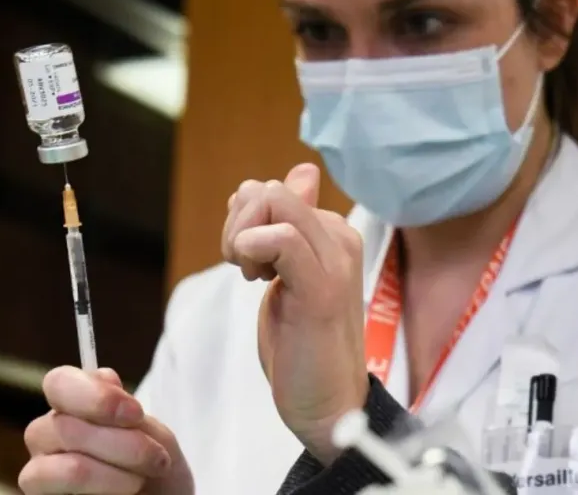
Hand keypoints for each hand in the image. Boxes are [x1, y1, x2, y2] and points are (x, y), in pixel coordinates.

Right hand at [18, 366, 193, 493]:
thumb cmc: (155, 467)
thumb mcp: (154, 433)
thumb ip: (127, 408)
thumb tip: (104, 376)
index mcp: (71, 407)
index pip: (59, 383)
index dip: (96, 397)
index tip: (135, 414)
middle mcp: (47, 436)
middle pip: (65, 427)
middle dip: (123, 444)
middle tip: (157, 458)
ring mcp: (40, 473)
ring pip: (70, 469)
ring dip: (115, 474)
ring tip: (140, 480)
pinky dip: (106, 492)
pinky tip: (123, 494)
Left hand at [222, 163, 368, 464]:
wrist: (328, 404)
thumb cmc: (304, 345)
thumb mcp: (288, 276)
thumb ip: (289, 226)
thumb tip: (302, 173)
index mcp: (333, 233)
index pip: (274, 189)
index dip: (245, 219)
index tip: (248, 258)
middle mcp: (339, 237)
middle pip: (268, 190)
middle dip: (238, 225)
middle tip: (246, 269)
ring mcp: (334, 260)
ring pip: (272, 202)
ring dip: (241, 238)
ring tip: (254, 276)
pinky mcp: (322, 288)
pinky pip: (281, 238)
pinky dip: (252, 247)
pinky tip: (256, 280)